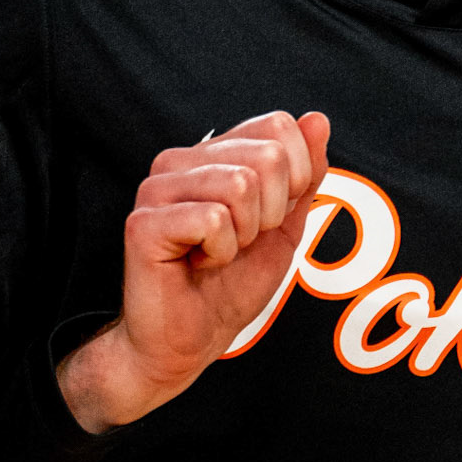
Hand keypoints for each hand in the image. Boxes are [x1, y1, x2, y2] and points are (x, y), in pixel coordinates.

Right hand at [58, 110, 329, 433]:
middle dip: (271, 213)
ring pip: (241, 185)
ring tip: (217, 253)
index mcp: (212, 154)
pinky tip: (197, 263)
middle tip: (240, 242)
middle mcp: (179, 160)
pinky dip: (221, 253)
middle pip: (267, 156)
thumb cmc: (230, 284)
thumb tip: (317, 119)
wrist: (189, 342)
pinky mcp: (144, 222)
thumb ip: (303, 174)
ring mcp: (156, 188)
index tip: (269, 218)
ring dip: (245, 235)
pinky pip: (214, 220)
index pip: (278, 125)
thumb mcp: (284, 226)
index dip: (295, 177)